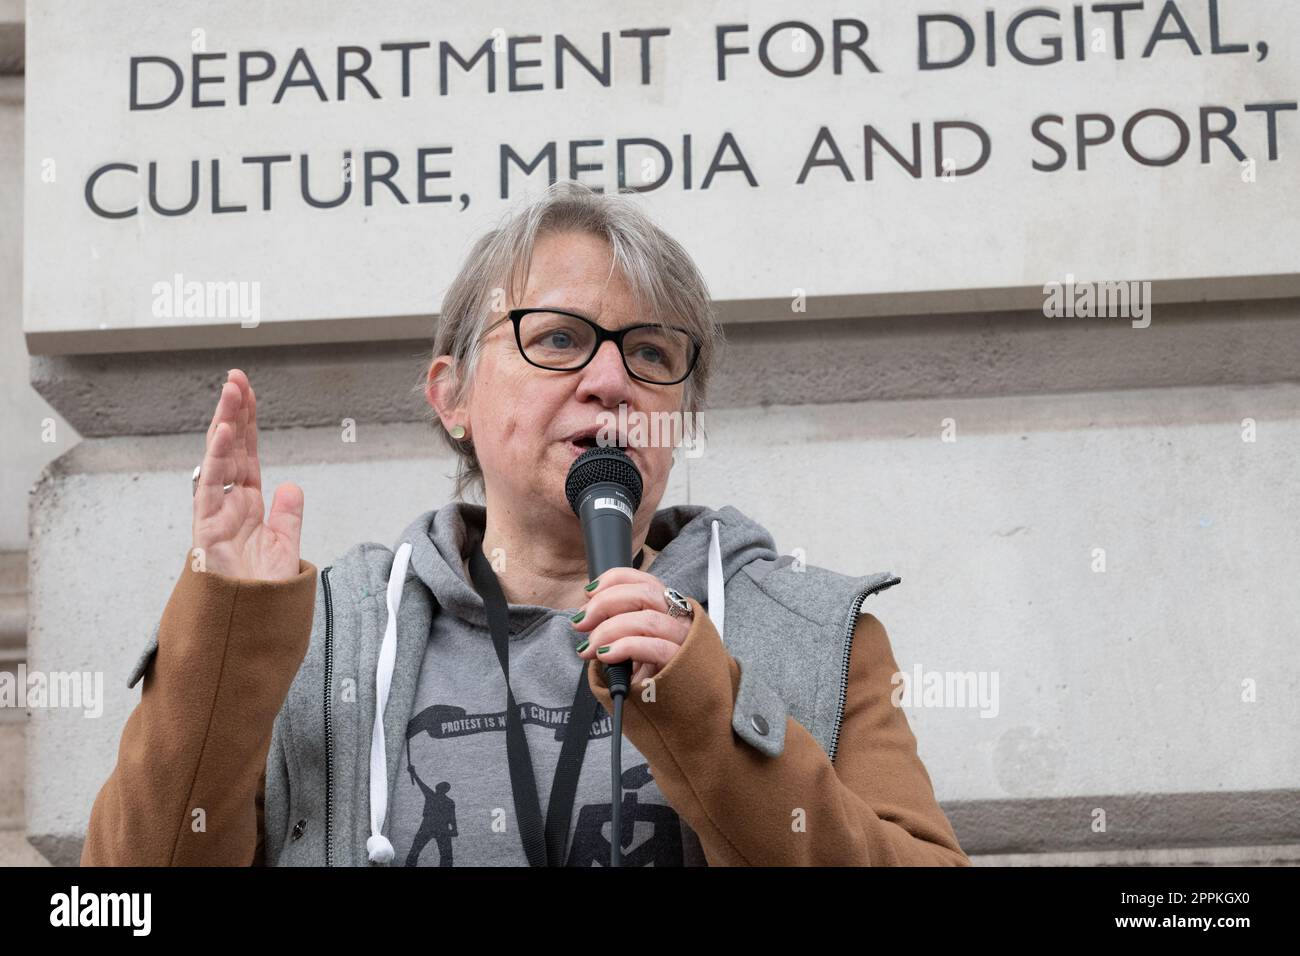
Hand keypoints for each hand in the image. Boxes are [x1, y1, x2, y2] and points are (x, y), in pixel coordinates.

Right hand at [191, 369, 303, 581]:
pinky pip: (210, 488)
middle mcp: (231, 503)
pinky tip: (223, 433)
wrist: (252, 625)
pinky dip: (216, 459)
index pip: (248, 453)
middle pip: (232, 449)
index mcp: (250, 504)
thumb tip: (291, 485)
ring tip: (230, 391)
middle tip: (236, 378)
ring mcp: (217, 513)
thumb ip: (288, 515)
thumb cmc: (263, 591)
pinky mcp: (207, 528)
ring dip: (225, 424)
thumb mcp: (286, 547)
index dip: (248, 423)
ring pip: (219, 460)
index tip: (247, 391)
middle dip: (234, 413)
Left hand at [573, 567, 693, 685]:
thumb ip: (619, 627)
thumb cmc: (657, 682)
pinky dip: (624, 647)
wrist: (681, 717)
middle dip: (604, 603)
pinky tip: (606, 655)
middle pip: (644, 593)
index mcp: (670, 611)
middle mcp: (681, 621)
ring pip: (646, 620)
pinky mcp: (682, 665)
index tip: (589, 593)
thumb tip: (587, 616)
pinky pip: (653, 647)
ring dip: (609, 630)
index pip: (645, 580)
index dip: (614, 580)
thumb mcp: (636, 648)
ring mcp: (684, 642)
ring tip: (591, 648)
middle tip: (581, 622)